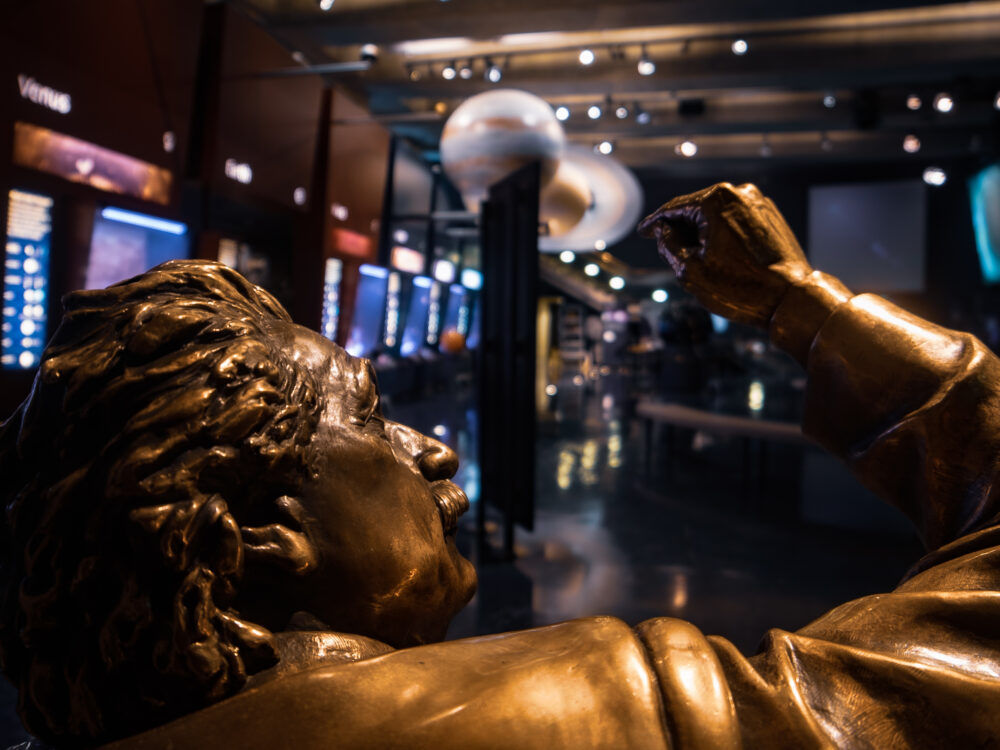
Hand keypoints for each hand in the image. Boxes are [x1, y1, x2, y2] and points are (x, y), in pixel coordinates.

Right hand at [638, 183, 811, 328]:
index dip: (655, 222)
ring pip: (718, 216)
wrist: (790, 299)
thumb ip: (668, 245)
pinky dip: (723, 234)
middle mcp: (739, 193)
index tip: (643, 231)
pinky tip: (719, 256)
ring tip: (695, 259)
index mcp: (715, 200)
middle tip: (666, 248)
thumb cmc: (740, 288)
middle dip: (681, 229)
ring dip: (703, 233)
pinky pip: (737, 221)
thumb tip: (663, 230)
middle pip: (697, 210)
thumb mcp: (690, 271)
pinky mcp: (772, 217)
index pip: (674, 209)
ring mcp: (759, 203)